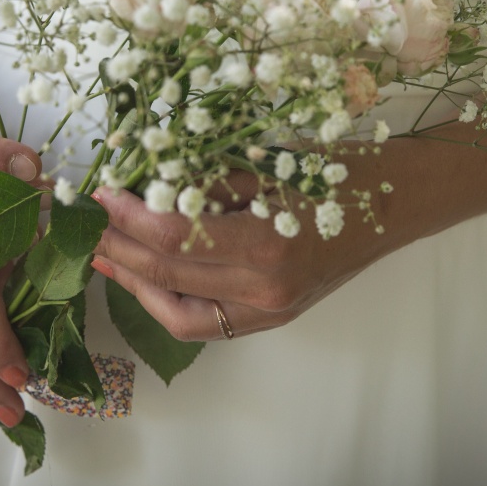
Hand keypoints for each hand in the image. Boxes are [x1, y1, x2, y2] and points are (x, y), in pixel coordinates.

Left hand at [89, 170, 383, 340]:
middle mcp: (265, 291)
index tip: (100, 191)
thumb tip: (141, 183)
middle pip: (167, 275)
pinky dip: (166, 301)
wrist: (399, 204)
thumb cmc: (338, 171)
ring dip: (134, 281)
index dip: (128, 215)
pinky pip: (203, 322)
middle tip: (87, 218)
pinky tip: (143, 275)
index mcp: (267, 246)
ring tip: (104, 251)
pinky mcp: (271, 317)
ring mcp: (269, 311)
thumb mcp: (268, 163)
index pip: (172, 237)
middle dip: (118, 244)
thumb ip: (204, 182)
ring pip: (178, 313)